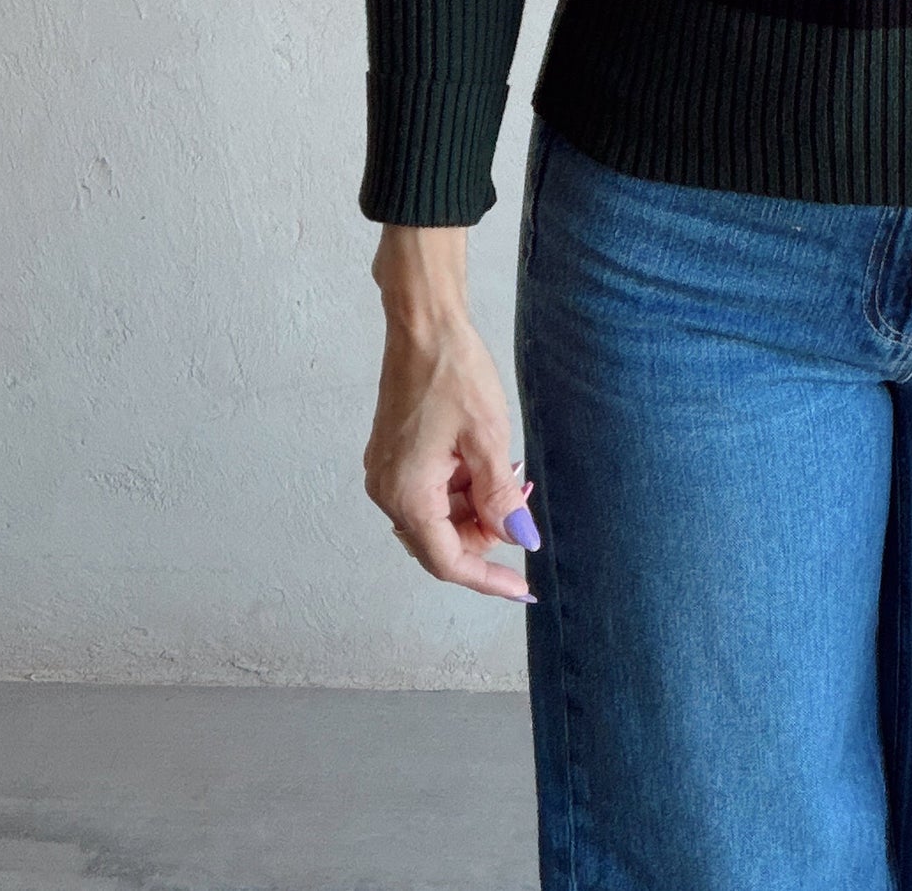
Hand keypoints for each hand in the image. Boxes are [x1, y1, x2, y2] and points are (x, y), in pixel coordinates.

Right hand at [362, 309, 537, 602]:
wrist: (423, 325)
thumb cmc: (454, 373)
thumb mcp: (489, 438)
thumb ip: (501, 496)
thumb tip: (520, 539)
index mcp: (407, 494)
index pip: (448, 561)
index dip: (488, 578)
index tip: (524, 586)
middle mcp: (388, 490)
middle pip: (441, 541)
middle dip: (485, 532)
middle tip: (523, 502)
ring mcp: (387, 472)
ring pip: (437, 515)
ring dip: (475, 506)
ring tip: (510, 472)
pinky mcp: (394, 454)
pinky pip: (430, 490)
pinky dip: (461, 486)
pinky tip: (486, 461)